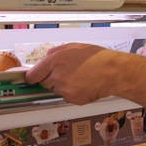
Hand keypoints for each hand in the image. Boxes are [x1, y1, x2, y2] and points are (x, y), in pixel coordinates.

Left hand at [25, 43, 145, 109]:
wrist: (113, 72)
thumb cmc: (98, 58)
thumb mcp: (74, 47)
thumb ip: (55, 53)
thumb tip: (46, 59)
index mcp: (54, 61)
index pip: (32, 75)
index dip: (33, 76)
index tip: (31, 78)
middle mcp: (57, 76)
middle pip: (43, 83)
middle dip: (50, 79)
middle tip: (65, 73)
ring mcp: (64, 90)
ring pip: (55, 90)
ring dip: (61, 86)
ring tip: (78, 78)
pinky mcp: (73, 99)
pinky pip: (66, 97)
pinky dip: (72, 92)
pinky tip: (83, 84)